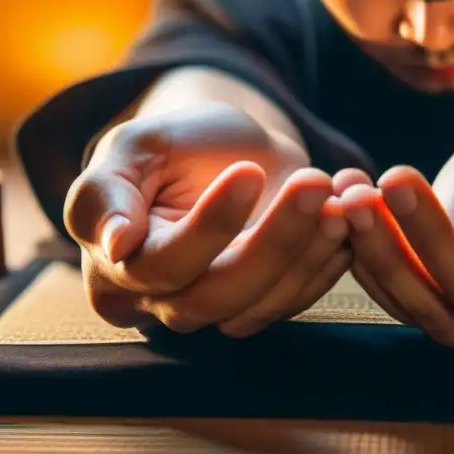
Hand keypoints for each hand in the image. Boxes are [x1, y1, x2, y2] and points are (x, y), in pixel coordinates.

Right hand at [63, 103, 349, 336]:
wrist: (225, 149)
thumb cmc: (171, 145)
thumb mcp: (132, 149)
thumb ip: (106, 193)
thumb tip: (114, 245)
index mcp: (116, 271)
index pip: (164, 264)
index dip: (209, 225)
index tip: (247, 172)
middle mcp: (163, 303)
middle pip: (219, 295)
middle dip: (275, 239)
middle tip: (314, 183)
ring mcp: (218, 308)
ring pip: (264, 302)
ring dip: (309, 250)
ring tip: (340, 196)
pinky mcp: (264, 303)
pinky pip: (297, 298)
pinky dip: (327, 260)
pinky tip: (347, 217)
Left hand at [336, 90, 453, 346]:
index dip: (441, 252)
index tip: (400, 183)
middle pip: (448, 309)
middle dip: (393, 254)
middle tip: (357, 192)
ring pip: (414, 304)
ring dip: (370, 254)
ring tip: (344, 190)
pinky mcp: (443, 275)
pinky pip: (399, 282)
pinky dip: (366, 247)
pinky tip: (344, 197)